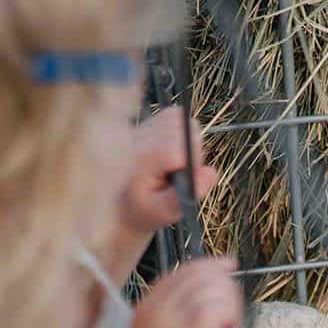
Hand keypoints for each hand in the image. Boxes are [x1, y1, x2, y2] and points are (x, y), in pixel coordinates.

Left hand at [120, 109, 219, 233]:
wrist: (117, 205)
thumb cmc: (141, 211)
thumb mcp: (166, 211)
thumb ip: (190, 193)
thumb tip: (210, 172)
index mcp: (144, 158)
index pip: (182, 143)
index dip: (194, 160)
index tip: (186, 177)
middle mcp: (139, 136)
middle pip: (183, 126)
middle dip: (192, 149)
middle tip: (180, 171)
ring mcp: (140, 126)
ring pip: (179, 118)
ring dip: (185, 139)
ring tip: (174, 162)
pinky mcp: (144, 123)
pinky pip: (171, 116)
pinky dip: (178, 131)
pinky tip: (169, 152)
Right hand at [128, 256, 243, 327]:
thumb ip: (179, 310)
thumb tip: (215, 275)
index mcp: (144, 311)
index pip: (179, 272)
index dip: (209, 265)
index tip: (230, 266)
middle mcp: (151, 315)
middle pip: (198, 276)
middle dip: (224, 285)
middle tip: (233, 309)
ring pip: (211, 291)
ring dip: (231, 302)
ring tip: (230, 324)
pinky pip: (217, 310)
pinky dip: (231, 314)